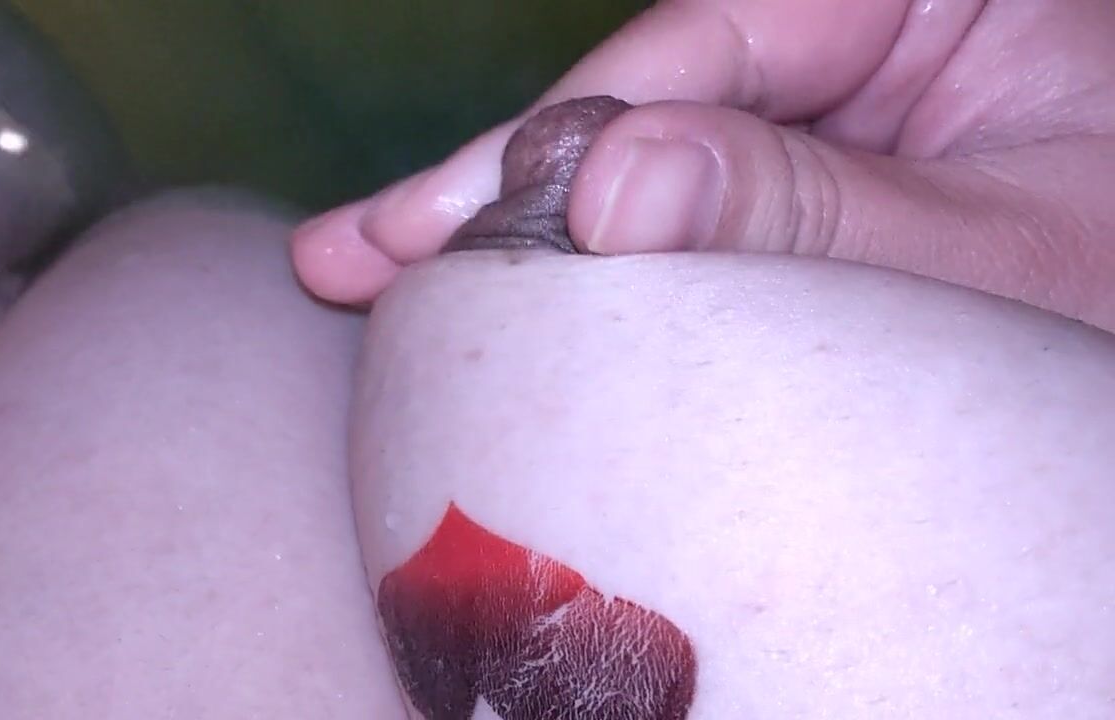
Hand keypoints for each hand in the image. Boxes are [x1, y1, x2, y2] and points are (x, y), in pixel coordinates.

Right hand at [291, 0, 1114, 331]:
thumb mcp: (999, 252)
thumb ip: (811, 211)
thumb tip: (613, 193)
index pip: (717, 40)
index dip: (579, 138)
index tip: (468, 228)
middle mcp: (858, 37)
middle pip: (641, 95)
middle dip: (493, 183)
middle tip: (355, 252)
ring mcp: (820, 116)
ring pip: (635, 160)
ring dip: (502, 229)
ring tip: (364, 271)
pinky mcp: (797, 193)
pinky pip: (668, 219)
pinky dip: (575, 267)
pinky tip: (480, 288)